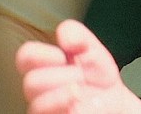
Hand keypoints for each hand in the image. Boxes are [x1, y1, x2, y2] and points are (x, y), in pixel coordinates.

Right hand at [16, 19, 140, 113]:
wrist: (115, 103)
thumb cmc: (98, 77)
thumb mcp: (92, 49)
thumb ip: (77, 34)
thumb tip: (65, 36)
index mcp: (45, 67)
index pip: (26, 57)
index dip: (40, 54)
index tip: (61, 56)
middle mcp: (40, 90)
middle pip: (32, 82)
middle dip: (63, 76)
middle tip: (81, 77)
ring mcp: (45, 109)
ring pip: (38, 105)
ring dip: (65, 95)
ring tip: (82, 92)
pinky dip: (72, 108)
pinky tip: (82, 105)